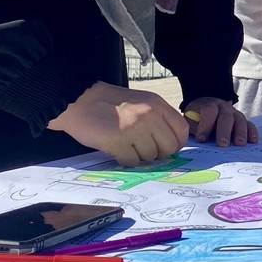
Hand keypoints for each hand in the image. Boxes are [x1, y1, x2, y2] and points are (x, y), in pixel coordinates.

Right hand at [49, 81, 190, 165]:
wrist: (79, 100)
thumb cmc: (110, 104)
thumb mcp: (141, 102)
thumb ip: (158, 118)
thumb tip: (172, 144)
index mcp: (157, 104)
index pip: (181, 130)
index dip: (175, 144)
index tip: (165, 148)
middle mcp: (149, 116)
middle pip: (169, 148)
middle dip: (157, 153)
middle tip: (142, 148)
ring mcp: (134, 129)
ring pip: (150, 157)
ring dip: (138, 155)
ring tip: (126, 144)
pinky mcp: (118, 142)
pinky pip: (131, 162)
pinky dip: (125, 159)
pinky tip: (116, 149)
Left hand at [183, 96, 257, 147]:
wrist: (207, 108)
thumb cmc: (198, 117)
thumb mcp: (191, 119)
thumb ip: (193, 127)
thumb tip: (198, 139)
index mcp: (209, 105)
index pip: (209, 111)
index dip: (205, 125)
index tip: (201, 139)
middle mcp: (224, 107)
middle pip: (226, 117)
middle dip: (224, 131)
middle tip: (223, 144)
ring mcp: (235, 113)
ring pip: (240, 120)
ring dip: (240, 132)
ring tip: (240, 144)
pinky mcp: (242, 120)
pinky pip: (249, 124)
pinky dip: (252, 132)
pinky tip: (253, 141)